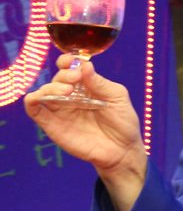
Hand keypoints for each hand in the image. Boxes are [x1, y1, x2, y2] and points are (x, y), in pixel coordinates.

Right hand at [25, 55, 147, 193]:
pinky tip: (42, 97)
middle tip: (75, 78)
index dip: (68, 61)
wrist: (122, 150)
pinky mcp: (51, 124)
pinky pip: (33, 108)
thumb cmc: (123, 122)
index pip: (70, 68)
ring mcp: (60, 110)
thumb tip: (85, 66)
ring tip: (67, 90)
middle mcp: (71, 96)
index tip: (72, 60)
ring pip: (43, 91)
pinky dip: (32, 99)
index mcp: (87, 86)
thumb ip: (101, 83)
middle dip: (64, 74)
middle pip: (58, 78)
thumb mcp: (117, 97)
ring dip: (51, 86)